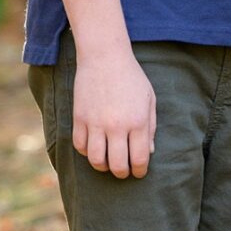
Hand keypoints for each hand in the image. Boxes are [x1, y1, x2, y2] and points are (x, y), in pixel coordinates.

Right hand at [71, 46, 155, 178]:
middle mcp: (117, 125)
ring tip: (108, 162)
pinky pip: (80, 146)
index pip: (139, 159)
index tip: (139, 172)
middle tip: (124, 171)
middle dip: (123, 173)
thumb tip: (149, 151)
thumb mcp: (148, 100)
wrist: (104, 57)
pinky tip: (95, 147)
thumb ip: (150, 127)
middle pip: (118, 165)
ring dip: (103, 166)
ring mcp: (96, 123)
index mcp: (138, 121)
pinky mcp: (79, 118)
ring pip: (96, 160)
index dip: (140, 171)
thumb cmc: (131, 78)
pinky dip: (87, 152)